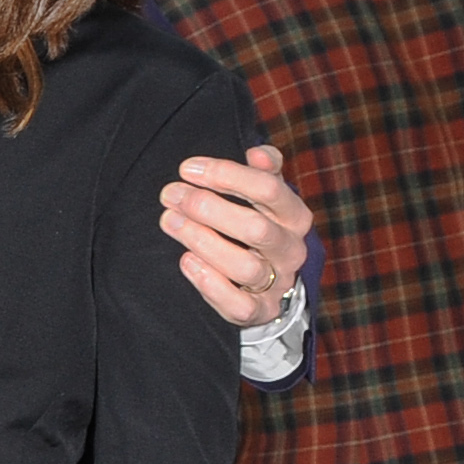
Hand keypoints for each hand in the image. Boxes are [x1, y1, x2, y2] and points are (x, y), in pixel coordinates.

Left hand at [160, 145, 310, 327]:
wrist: (268, 285)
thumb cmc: (255, 228)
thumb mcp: (263, 198)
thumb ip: (263, 173)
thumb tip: (257, 152)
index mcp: (295, 216)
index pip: (268, 189)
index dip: (226, 174)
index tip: (187, 168)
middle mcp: (291, 249)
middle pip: (255, 228)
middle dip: (208, 208)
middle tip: (171, 195)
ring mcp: (277, 282)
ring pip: (244, 266)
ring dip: (202, 241)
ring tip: (169, 222)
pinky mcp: (259, 311)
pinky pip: (240, 304)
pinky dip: (210, 285)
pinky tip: (186, 261)